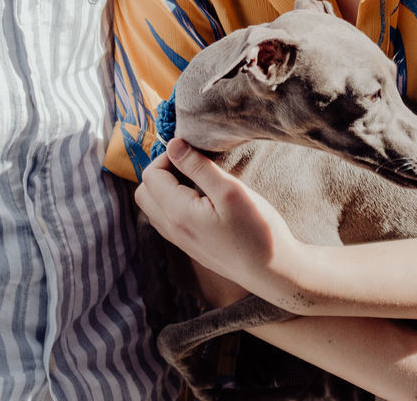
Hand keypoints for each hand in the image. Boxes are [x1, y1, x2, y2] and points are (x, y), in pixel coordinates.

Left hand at [135, 139, 301, 305]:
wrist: (272, 272)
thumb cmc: (256, 230)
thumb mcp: (229, 190)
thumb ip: (197, 166)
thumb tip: (172, 144)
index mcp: (178, 214)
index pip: (151, 176)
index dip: (167, 157)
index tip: (192, 152)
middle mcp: (172, 229)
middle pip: (145, 192)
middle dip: (160, 171)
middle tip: (189, 163)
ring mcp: (180, 241)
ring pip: (153, 207)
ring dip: (164, 187)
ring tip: (194, 178)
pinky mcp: (190, 246)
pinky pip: (165, 219)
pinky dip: (171, 202)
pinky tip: (199, 197)